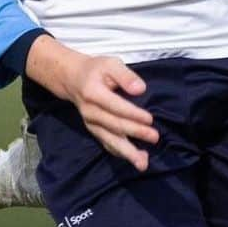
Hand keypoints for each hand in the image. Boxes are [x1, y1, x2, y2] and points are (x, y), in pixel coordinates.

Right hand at [25, 36, 157, 170]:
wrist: (73, 79)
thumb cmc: (96, 70)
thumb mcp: (110, 64)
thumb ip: (125, 76)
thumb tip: (140, 90)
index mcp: (93, 93)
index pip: (115, 106)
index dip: (132, 114)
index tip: (149, 119)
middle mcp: (90, 112)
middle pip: (114, 125)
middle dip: (135, 132)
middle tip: (154, 137)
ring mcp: (91, 124)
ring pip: (110, 140)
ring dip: (127, 152)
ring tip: (143, 163)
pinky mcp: (94, 130)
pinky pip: (107, 144)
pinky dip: (120, 153)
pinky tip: (135, 159)